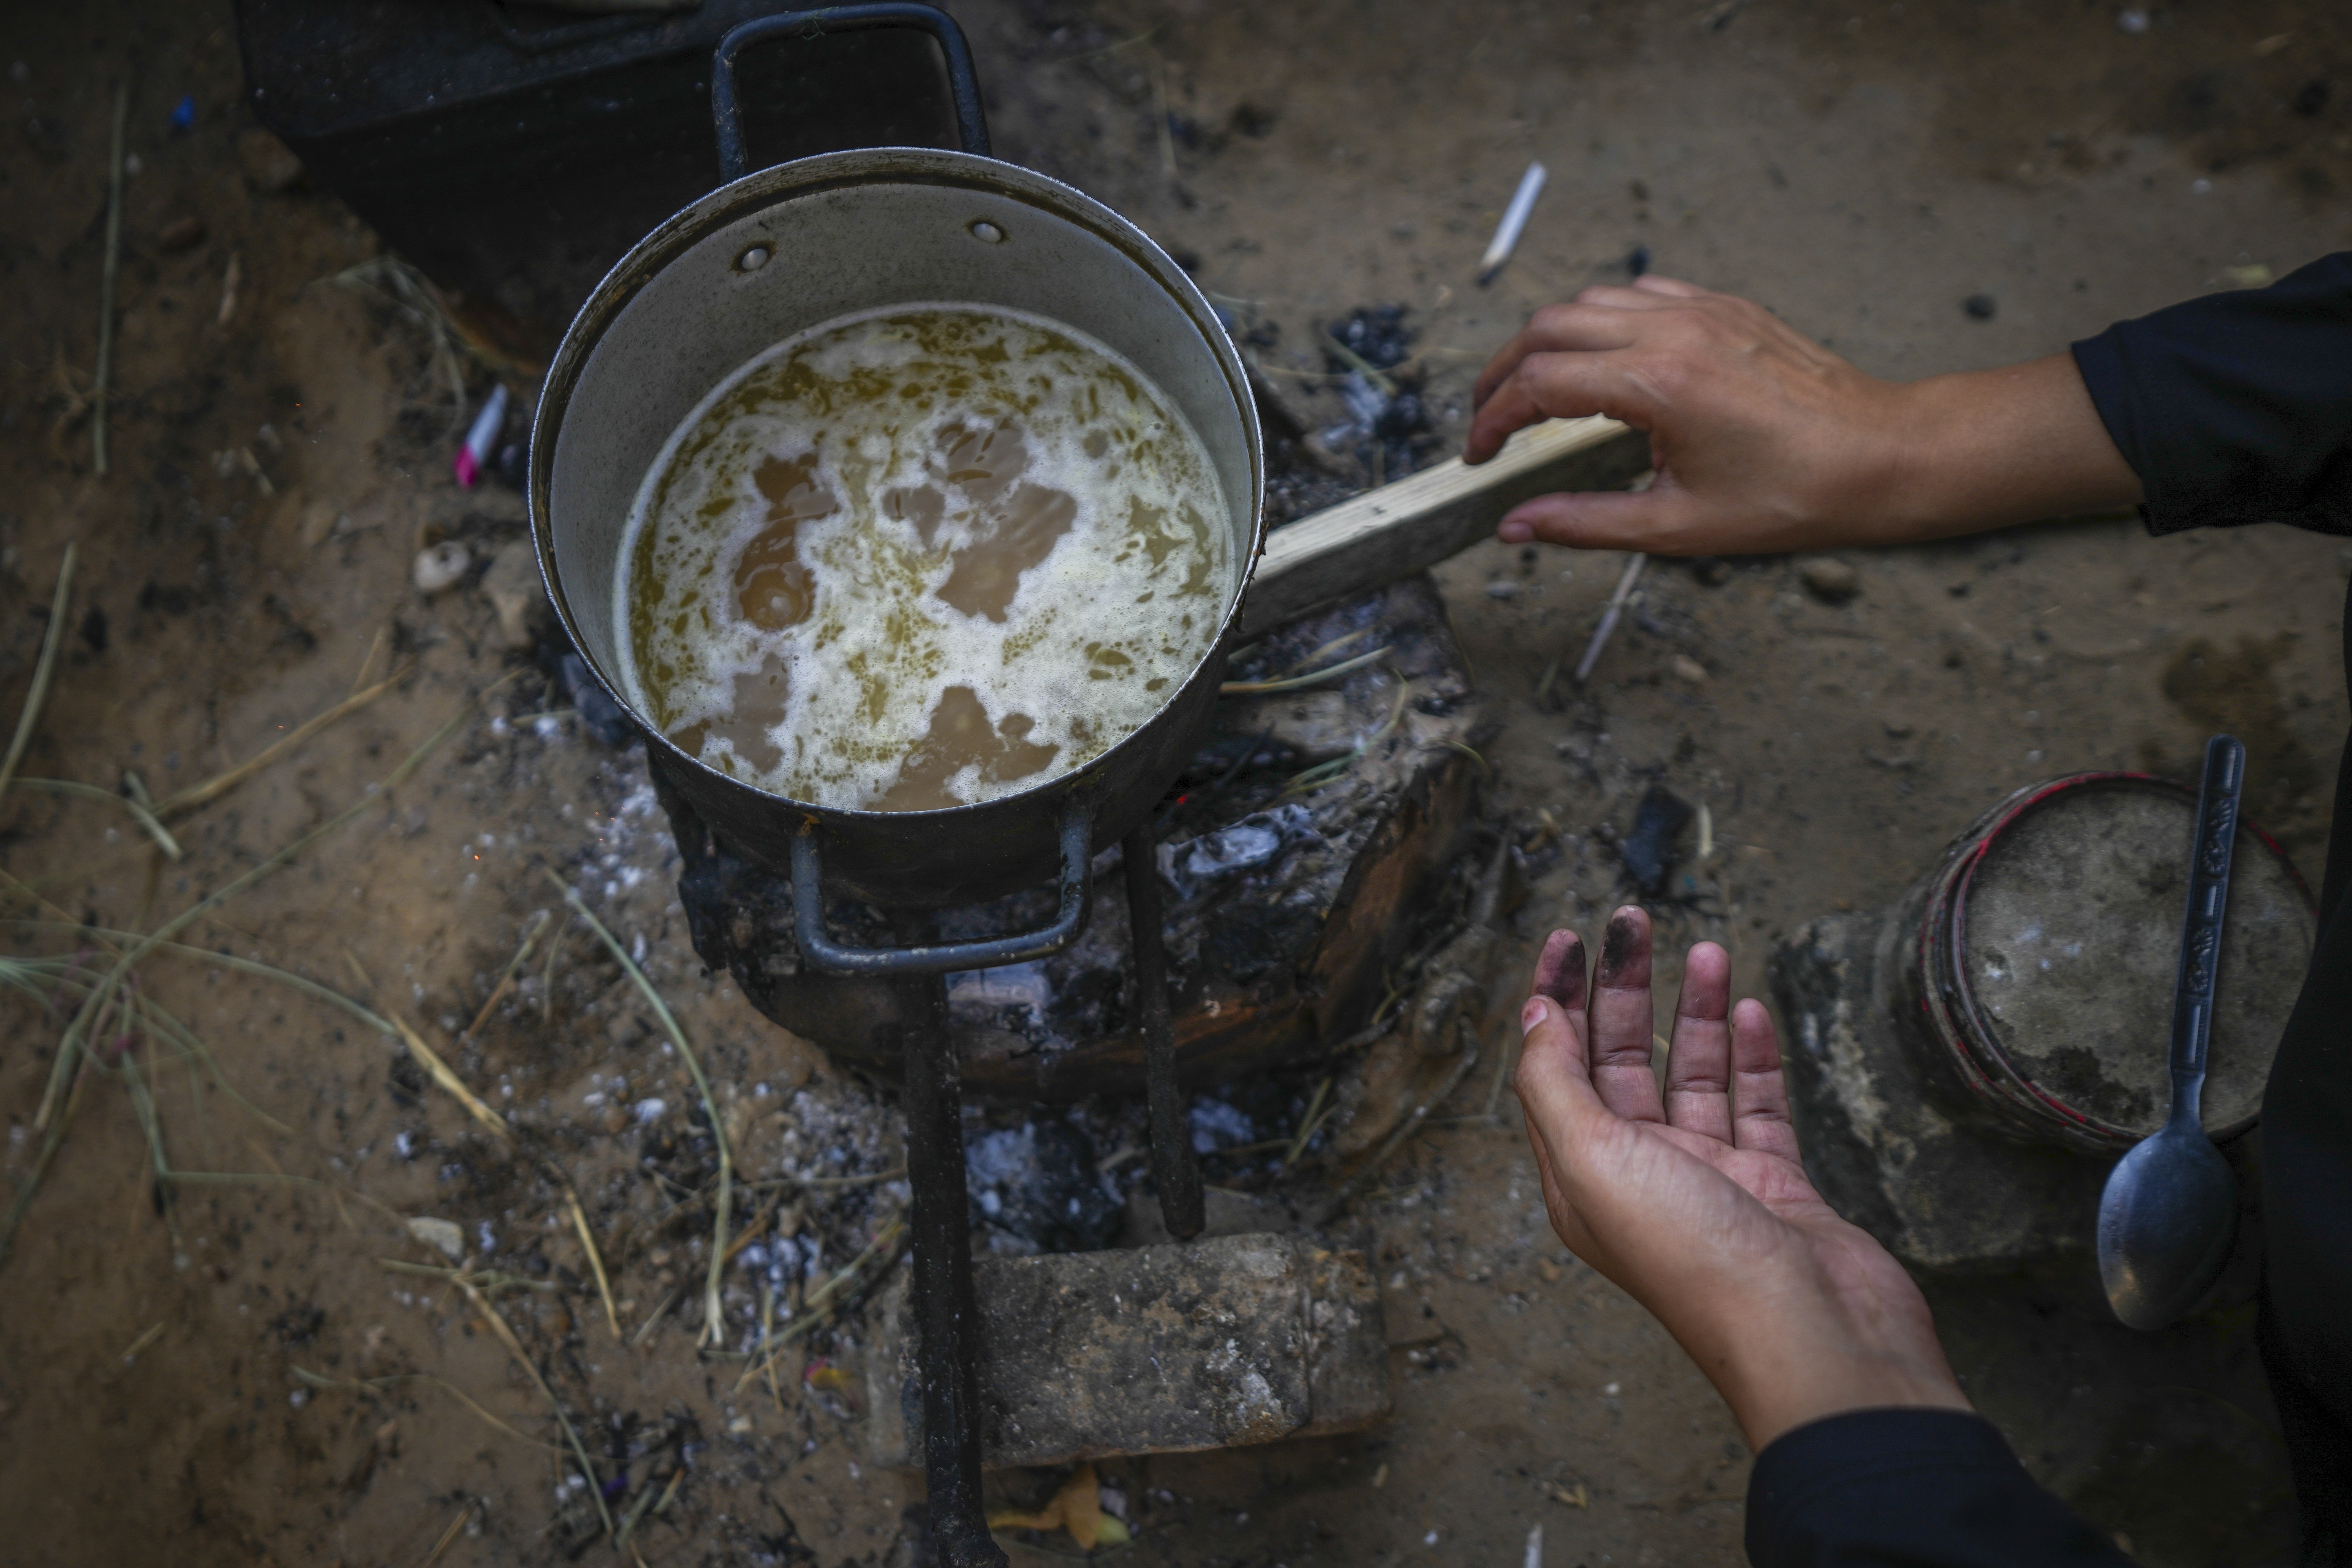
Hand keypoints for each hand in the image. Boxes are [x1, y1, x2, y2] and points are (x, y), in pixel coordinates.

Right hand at [1464, 276, 2141, 556]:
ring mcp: (1703, 309)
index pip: (1538, 384)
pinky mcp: (1727, 306)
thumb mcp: (1678, 526)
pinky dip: (1604, 320)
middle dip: (1503, 372)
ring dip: (1549, 341)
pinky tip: (1604, 361)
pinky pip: (1642, 292)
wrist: (1883, 457)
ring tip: (1537, 391)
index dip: (1492, 420)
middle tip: (1490, 419)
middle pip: (1549, 326)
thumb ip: (1585, 523)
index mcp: (1658, 384)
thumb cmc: (1796, 496)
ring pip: (1591, 301)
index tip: (1480, 454)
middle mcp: (1674, 331)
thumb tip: (1516, 527)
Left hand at [1513, 907, 1971, 1449]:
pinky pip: (1756, 1105)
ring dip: (1694, 1010)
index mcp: (1582, 1178)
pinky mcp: (1774, 1184)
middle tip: (1634, 918)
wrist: (1814, 1336)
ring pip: (1692, 1074)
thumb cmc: (1696, 1259)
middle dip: (1622, 987)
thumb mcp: (1592, 1161)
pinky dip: (1751, 1056)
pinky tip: (1749, 1010)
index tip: (1569, 937)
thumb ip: (1555, 1087)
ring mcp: (1710, 1179)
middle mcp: (1640, 1176)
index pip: (1556, 1068)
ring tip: (1706, 947)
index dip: (1555, 998)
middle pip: (1620, 1060)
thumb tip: (1532, 1019)